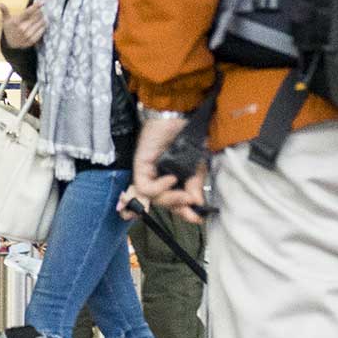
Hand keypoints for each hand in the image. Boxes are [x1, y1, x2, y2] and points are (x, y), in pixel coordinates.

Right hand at [7, 1, 45, 45]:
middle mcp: (22, 28)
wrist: (11, 45)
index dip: (36, 6)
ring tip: (41, 17)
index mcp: (16, 21)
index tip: (42, 2)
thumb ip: (4, 10)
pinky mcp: (32, 40)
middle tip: (40, 10)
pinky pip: (41, 31)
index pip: (28, 12)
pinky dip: (43, 26)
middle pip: (36, 16)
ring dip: (42, 18)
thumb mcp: (6, 20)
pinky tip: (42, 24)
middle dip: (40, 12)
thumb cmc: (9, 29)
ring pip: (40, 23)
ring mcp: (27, 35)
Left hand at [126, 109, 203, 224]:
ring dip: (170, 200)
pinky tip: (171, 179)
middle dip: (178, 208)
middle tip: (192, 206)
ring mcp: (148, 174)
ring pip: (154, 199)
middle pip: (164, 204)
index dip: (183, 213)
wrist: (179, 118)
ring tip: (183, 195)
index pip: (174, 203)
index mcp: (173, 180)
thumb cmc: (187, 139)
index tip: (196, 219)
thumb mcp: (196, 166)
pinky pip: (146, 188)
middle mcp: (158, 179)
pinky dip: (159, 187)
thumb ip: (194, 186)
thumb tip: (196, 204)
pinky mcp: (140, 168)